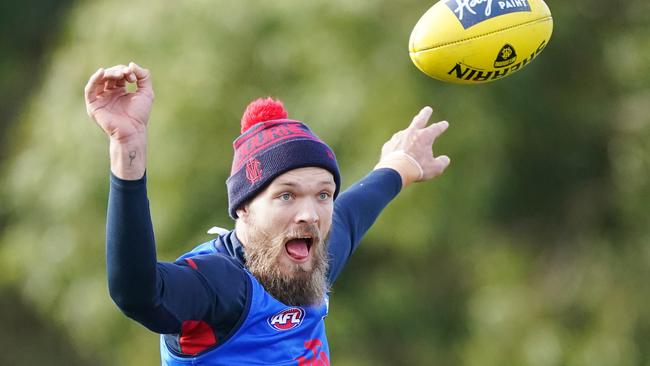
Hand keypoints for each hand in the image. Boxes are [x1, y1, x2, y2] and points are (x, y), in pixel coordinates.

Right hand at [84, 62, 152, 179]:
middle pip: (109, 75)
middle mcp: (108, 94)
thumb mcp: (146, 93)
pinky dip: (94, 79)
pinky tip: (102, 72)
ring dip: (109, 73)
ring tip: (119, 74)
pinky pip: (90, 90)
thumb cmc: (140, 115)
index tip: (134, 78)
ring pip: (100, 79)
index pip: (119, 74)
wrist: (133, 130)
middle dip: (118, 71)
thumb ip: (144, 77)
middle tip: (127, 74)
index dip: (126, 71)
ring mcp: (100, 99)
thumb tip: (131, 64)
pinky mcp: (93, 105)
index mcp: (119, 91)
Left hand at [375, 106, 449, 187]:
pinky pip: (395, 144)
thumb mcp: (434, 168)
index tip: (444, 123)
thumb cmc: (416, 169)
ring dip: (409, 133)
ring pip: (405, 132)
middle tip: (428, 109)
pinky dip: (398, 146)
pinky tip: (398, 150)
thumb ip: (441, 163)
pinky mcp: (389, 144)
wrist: (395, 171)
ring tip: (410, 135)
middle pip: (419, 120)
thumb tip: (445, 159)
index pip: (436, 129)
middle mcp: (411, 133)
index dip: (441, 126)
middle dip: (425, 114)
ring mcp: (398, 137)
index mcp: (425, 137)